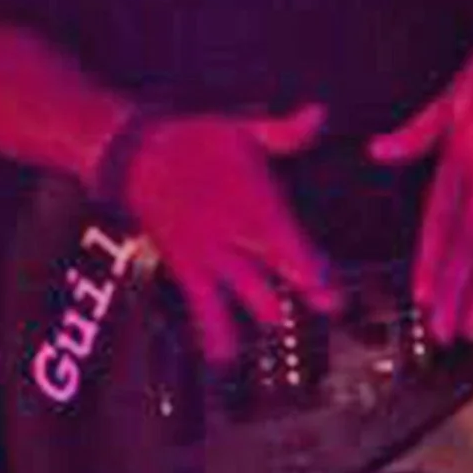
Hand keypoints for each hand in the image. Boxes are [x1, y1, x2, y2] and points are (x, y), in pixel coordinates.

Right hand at [122, 106, 339, 364]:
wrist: (135, 156)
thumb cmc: (190, 141)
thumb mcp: (241, 129)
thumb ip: (284, 131)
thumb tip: (319, 115)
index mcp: (254, 206)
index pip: (293, 248)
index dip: (317, 273)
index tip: (336, 291)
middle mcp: (235, 238)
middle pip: (277, 276)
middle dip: (307, 295)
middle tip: (332, 308)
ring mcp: (211, 256)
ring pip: (246, 295)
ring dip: (267, 313)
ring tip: (282, 327)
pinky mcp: (187, 266)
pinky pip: (202, 306)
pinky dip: (213, 333)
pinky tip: (223, 357)